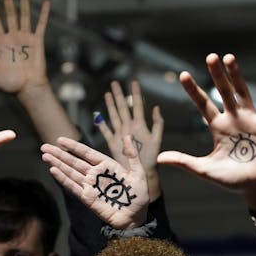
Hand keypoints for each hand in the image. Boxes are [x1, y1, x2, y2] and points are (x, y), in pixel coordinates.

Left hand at [0, 0, 50, 95]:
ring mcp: (26, 38)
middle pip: (10, 13)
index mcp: (1, 43)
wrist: (28, 89)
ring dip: (24, 0)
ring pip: (25, 14)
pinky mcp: (37, 41)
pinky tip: (46, 3)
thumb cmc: (10, 85)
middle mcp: (13, 37)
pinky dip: (44, 14)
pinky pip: (41, 25)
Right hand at [41, 136, 148, 228]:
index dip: (73, 146)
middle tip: (44, 147)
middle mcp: (96, 174)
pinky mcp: (87, 198)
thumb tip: (126, 136)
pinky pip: (73, 187)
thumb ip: (132, 155)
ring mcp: (90, 186)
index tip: (60, 140)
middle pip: (74, 161)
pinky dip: (63, 179)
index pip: (86, 153)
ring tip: (45, 156)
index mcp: (107, 166)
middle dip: (59, 154)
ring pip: (70, 172)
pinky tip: (53, 171)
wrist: (135, 218)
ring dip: (57, 164)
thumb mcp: (138, 173)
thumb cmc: (138, 196)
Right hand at [94, 80, 163, 198]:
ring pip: (114, 116)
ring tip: (107, 93)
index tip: (134, 81)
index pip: (137, 105)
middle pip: (123, 108)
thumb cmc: (152, 159)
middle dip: (119, 95)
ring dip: (110, 105)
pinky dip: (102, 123)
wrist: (142, 173)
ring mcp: (120, 134)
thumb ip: (157, 124)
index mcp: (140, 126)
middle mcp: (129, 127)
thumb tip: (156, 107)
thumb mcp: (157, 140)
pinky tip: (98, 115)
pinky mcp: (113, 143)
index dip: (136, 93)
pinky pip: (106, 131)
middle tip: (115, 82)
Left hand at [157, 54, 255, 212]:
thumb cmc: (232, 180)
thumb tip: (159, 158)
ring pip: (241, 92)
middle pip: (222, 92)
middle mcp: (233, 119)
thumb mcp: (205, 169)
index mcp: (217, 127)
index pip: (203, 104)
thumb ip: (184, 162)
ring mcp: (250, 120)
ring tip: (229, 57)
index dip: (193, 90)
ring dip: (236, 75)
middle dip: (216, 75)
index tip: (182, 75)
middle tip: (210, 56)